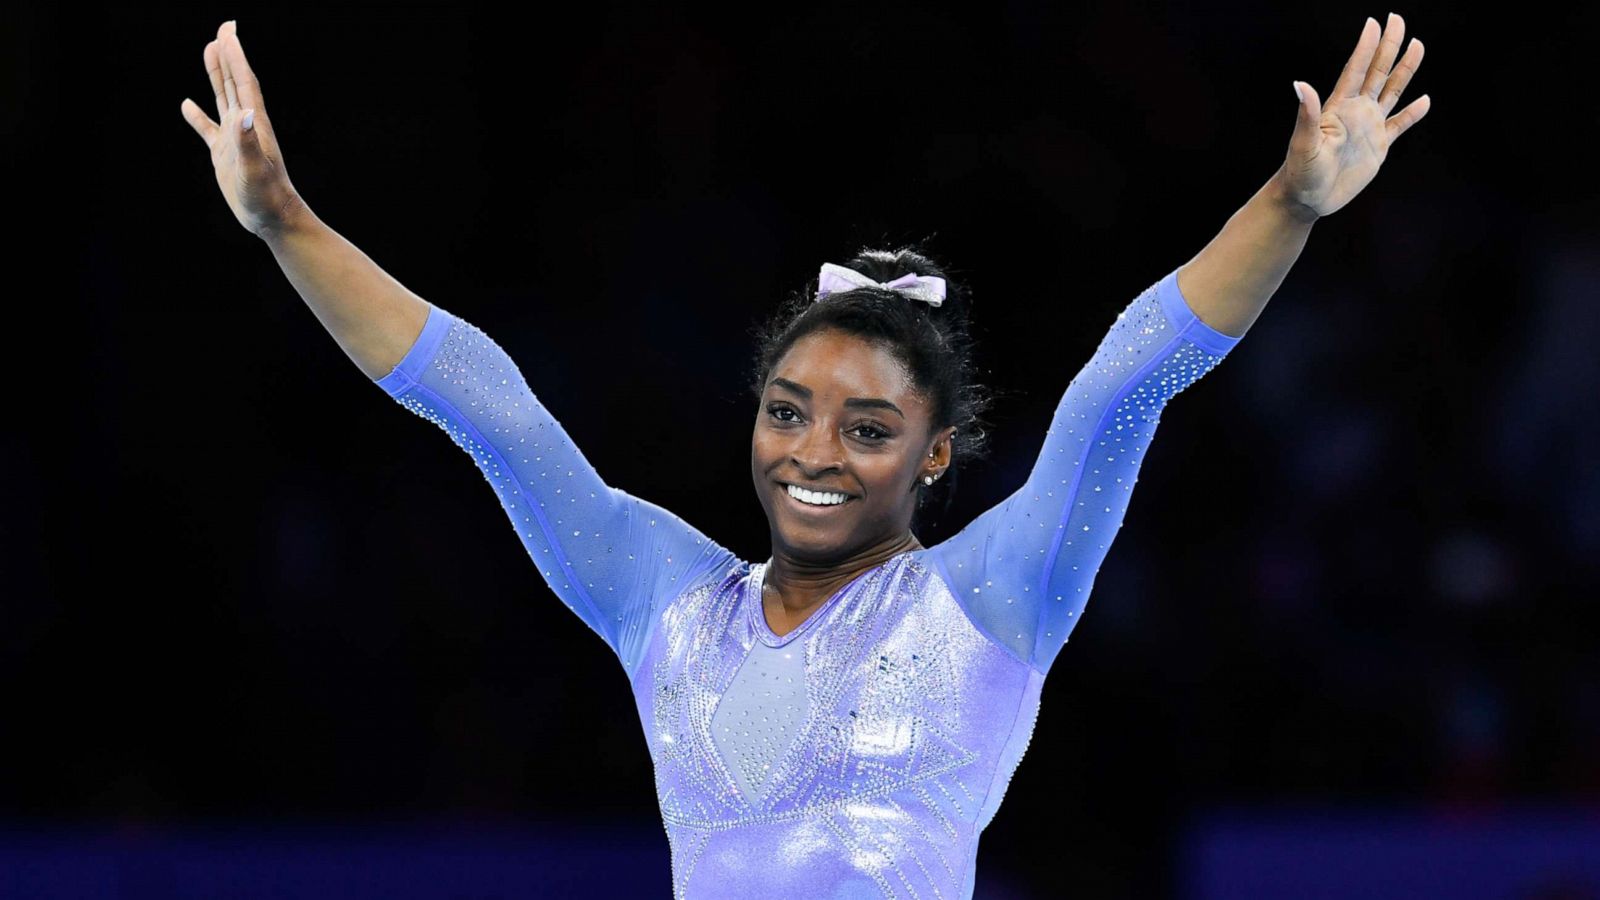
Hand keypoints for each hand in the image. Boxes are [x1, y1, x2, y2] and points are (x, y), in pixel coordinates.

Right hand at [180, 21, 305, 236]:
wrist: (272, 218)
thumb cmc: (267, 196)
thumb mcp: (255, 169)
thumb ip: (247, 141)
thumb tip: (242, 112)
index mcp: (254, 123)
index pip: (243, 81)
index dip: (235, 55)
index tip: (228, 31)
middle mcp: (245, 125)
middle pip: (234, 81)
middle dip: (228, 55)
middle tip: (223, 29)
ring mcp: (234, 139)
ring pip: (222, 98)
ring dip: (215, 75)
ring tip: (209, 50)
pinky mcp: (224, 155)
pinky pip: (207, 130)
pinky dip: (197, 116)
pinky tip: (186, 105)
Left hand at [1277, 13, 1430, 219]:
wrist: (1307, 199)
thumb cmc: (1299, 172)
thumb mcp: (1303, 143)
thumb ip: (1307, 114)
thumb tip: (1299, 85)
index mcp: (1339, 108)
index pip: (1356, 70)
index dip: (1365, 47)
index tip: (1374, 22)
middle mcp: (1356, 112)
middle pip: (1377, 72)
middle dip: (1389, 46)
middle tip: (1398, 18)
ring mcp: (1368, 127)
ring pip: (1392, 91)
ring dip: (1405, 70)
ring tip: (1418, 45)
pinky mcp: (1379, 146)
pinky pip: (1400, 125)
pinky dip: (1413, 114)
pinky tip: (1425, 101)